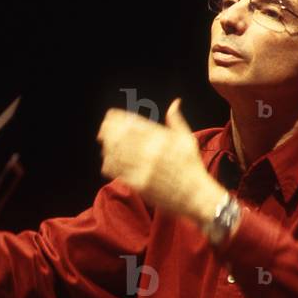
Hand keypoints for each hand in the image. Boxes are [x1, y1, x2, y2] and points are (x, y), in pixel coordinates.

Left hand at [97, 97, 224, 223]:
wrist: (196, 196)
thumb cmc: (192, 167)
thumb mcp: (187, 140)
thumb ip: (177, 121)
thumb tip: (175, 102)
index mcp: (163, 138)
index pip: (133, 122)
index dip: (117, 117)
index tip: (110, 116)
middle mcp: (153, 151)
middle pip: (120, 135)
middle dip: (108, 131)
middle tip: (102, 131)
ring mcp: (145, 168)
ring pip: (116, 152)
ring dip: (107, 147)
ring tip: (104, 145)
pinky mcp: (139, 183)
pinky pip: (117, 171)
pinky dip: (109, 163)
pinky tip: (108, 161)